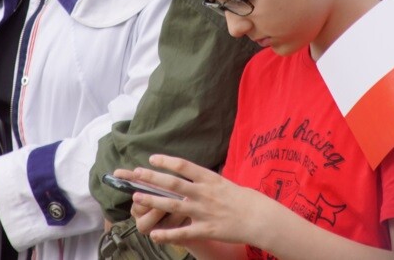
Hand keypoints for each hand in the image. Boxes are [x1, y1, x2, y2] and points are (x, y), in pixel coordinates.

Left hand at [117, 155, 266, 246]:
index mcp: (209, 179)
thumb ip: (203, 180)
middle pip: (173, 183)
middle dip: (152, 178)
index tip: (151, 159)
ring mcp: (204, 211)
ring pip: (173, 205)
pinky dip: (167, 234)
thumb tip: (187, 175)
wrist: (259, 217)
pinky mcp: (207, 229)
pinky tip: (154, 235)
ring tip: (136, 198)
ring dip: (153, 201)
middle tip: (134, 174)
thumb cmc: (242, 199)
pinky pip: (184, 233)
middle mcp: (204, 193)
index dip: (166, 161)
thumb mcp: (222, 183)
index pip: (183, 165)